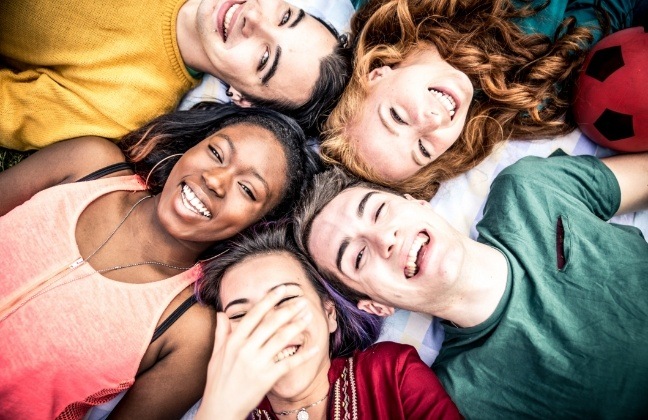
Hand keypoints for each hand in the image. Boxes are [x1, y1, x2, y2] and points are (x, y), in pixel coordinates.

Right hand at [195, 285, 317, 419]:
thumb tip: (221, 314)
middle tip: (302, 300)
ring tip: (309, 316)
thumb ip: (221, 333)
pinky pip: (289, 363)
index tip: (282, 289)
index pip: (254, 315)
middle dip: (289, 310)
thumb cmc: (218, 382)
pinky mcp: (267, 378)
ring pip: (281, 339)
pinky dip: (304, 354)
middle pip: (271, 324)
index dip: (269, 300)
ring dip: (297, 326)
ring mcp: (257, 363)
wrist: (221, 409)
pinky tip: (316, 347)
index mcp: (233, 341)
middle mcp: (245, 349)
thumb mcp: (216, 355)